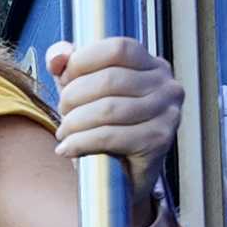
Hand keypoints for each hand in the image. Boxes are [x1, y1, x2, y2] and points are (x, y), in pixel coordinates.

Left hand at [45, 37, 183, 208]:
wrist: (123, 177)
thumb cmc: (105, 127)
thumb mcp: (84, 90)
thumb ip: (68, 66)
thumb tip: (58, 58)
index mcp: (152, 65)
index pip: (117, 49)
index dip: (84, 60)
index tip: (64, 78)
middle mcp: (167, 86)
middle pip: (110, 79)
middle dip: (74, 96)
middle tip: (63, 112)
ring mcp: (168, 114)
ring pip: (108, 109)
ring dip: (75, 122)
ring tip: (64, 132)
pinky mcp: (159, 141)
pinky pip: (110, 136)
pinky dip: (81, 142)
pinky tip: (67, 149)